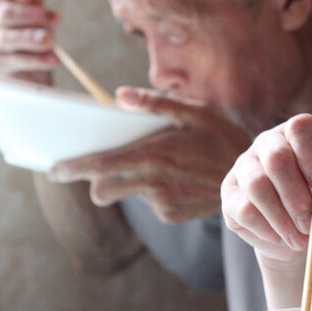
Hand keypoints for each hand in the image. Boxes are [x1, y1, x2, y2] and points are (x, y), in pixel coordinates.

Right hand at [0, 0, 59, 80]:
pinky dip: (36, 60)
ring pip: (6, 37)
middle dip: (31, 15)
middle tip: (55, 19)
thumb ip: (35, 3)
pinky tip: (54, 59)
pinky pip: (13, 60)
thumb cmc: (32, 42)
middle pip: (4, 13)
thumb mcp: (37, 20)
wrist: (30, 75)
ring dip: (31, 38)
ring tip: (51, 41)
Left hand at [49, 87, 253, 222]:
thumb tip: (119, 96)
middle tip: (93, 172)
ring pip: (127, 194)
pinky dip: (154, 191)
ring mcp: (161, 203)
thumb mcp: (196, 113)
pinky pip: (149, 202)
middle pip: (102, 190)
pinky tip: (177, 180)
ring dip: (130, 183)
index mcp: (153, 156)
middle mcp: (153, 183)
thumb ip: (155, 103)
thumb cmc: (224, 139)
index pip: (99, 167)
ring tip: (157, 168)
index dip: (71, 169)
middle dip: (94, 182)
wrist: (257, 182)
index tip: (54, 169)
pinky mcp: (171, 214)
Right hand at [221, 113, 311, 263]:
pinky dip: (268, 229)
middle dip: (296, 195)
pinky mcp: (231, 196)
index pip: (300, 128)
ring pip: (257, 185)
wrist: (306, 235)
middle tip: (310, 222)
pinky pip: (244, 210)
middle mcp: (268, 144)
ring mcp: (245, 168)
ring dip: (282, 217)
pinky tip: (281, 237)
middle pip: (276, 158)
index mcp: (297, 134)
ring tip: (300, 237)